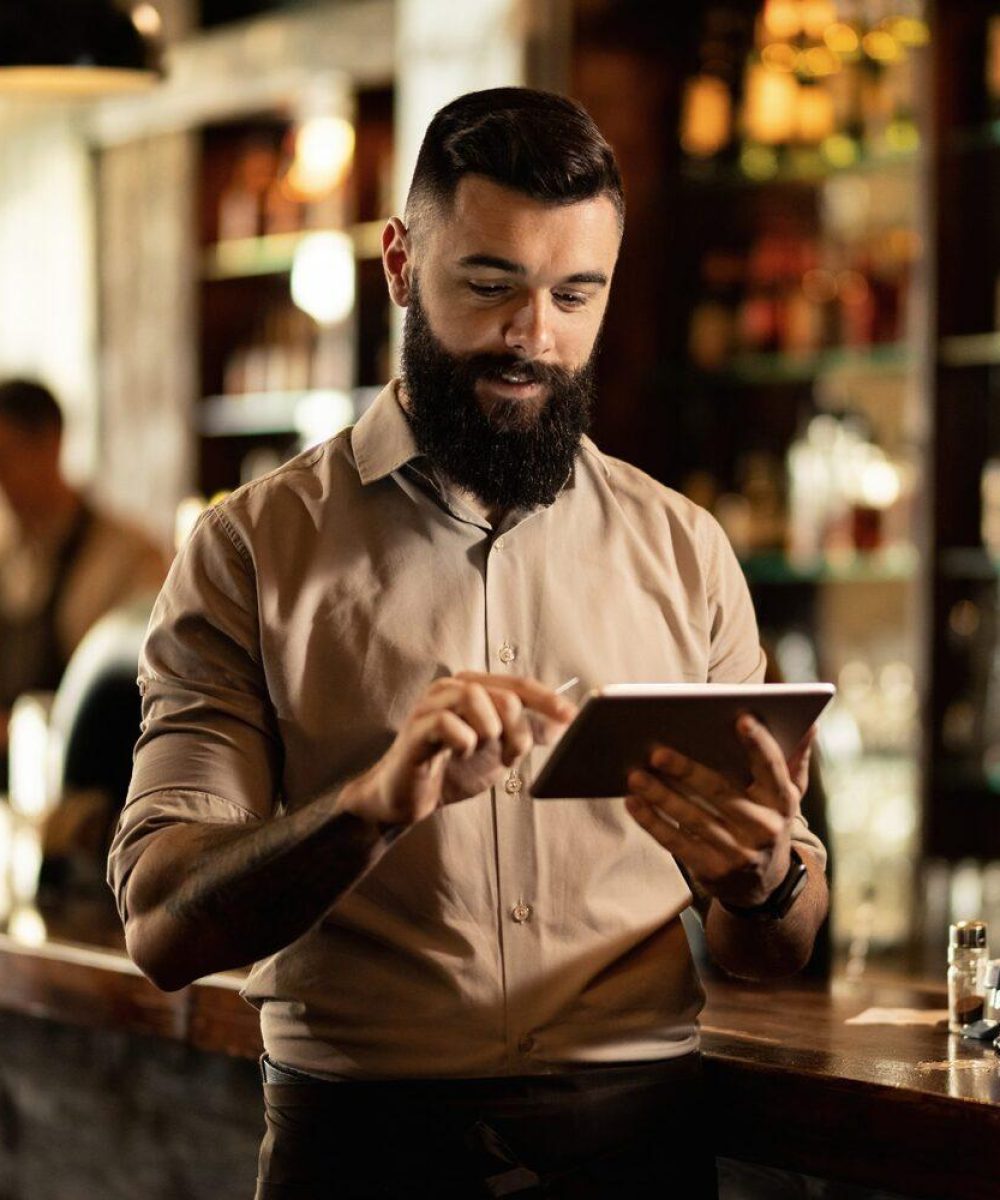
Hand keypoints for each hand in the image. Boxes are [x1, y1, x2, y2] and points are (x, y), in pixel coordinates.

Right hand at [343, 672, 576, 830]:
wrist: (410, 798)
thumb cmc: (452, 769)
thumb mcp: (499, 751)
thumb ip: (528, 733)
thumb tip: (564, 721)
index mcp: (474, 688)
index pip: (518, 684)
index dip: (547, 699)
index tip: (571, 716)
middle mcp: (452, 687)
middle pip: (504, 695)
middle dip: (517, 732)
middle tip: (510, 758)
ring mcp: (432, 704)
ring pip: (475, 699)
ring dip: (490, 733)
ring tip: (484, 753)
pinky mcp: (417, 727)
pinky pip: (450, 724)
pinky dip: (464, 743)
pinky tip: (459, 754)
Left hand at [624, 714, 814, 908]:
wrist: (765, 887)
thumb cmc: (768, 822)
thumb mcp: (787, 796)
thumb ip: (794, 759)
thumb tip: (811, 723)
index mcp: (782, 802)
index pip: (773, 768)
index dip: (759, 743)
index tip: (739, 718)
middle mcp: (764, 828)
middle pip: (722, 793)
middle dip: (687, 771)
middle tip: (656, 751)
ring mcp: (739, 853)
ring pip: (693, 819)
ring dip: (661, 796)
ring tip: (634, 774)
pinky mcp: (713, 871)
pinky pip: (677, 843)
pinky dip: (652, 822)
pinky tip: (634, 803)